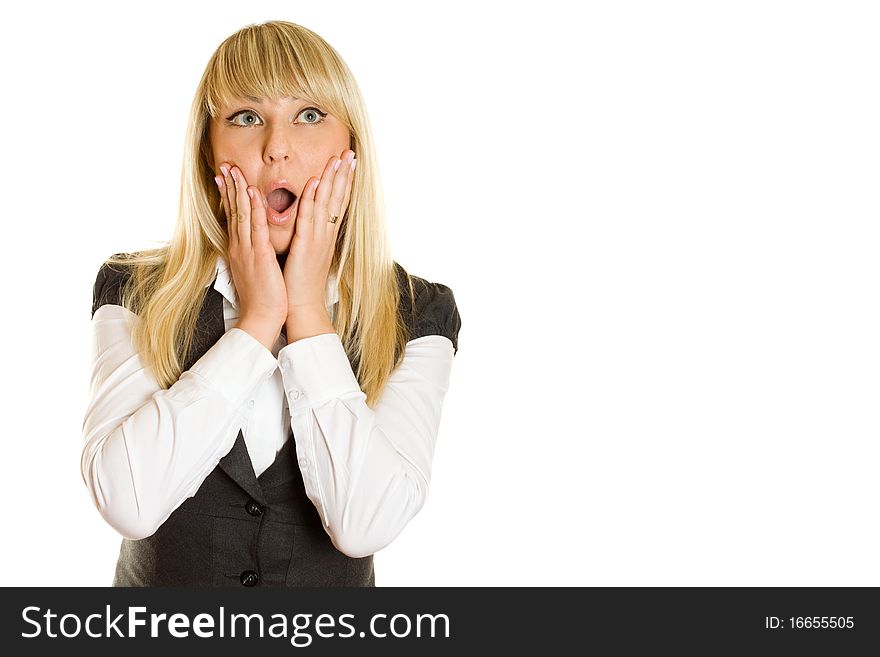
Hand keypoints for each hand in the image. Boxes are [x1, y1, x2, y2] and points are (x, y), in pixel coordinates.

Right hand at [215, 162, 287, 339]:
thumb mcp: (255, 270)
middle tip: (224, 165)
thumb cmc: (263, 297)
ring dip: (238, 190)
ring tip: (234, 170)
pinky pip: (256, 228)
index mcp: (240, 250)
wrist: (262, 318)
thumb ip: (254, 253)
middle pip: (233, 211)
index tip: (225, 177)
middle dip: (229, 187)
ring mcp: (248, 250)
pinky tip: (252, 193)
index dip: (229, 196)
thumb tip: (255, 243)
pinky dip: (254, 209)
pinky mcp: (259, 256)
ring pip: (241, 214)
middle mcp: (240, 247)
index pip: (233, 217)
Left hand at [282, 149, 355, 314]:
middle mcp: (326, 235)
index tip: (348, 164)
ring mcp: (318, 239)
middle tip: (350, 152)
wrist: (302, 307)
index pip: (338, 204)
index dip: (344, 183)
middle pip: (338, 199)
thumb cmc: (302, 284)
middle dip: (344, 174)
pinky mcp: (306, 246)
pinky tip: (316, 182)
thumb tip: (311, 225)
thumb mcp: (309, 255)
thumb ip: (311, 237)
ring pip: (327, 203)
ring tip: (339, 158)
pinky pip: (309, 217)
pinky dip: (313, 199)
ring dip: (333, 179)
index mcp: (327, 237)